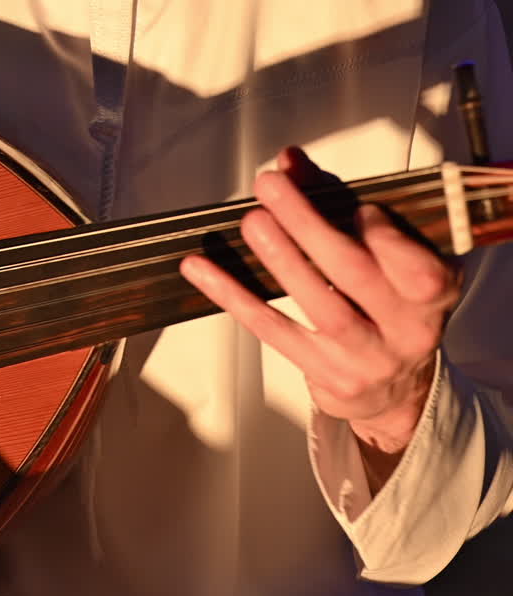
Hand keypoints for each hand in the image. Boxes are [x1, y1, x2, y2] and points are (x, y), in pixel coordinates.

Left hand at [179, 147, 460, 481]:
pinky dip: (235, 296)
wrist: (396, 392)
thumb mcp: (388, 259)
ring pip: (321, 306)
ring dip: (281, 260)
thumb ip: (339, 205)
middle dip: (311, 227)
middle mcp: (408, 329)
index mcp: (434, 293)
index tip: (357, 206)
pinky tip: (202, 270)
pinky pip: (273, 331)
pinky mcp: (326, 375)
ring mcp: (366, 357)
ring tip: (252, 222)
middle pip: (356, 274)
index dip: (385, 238)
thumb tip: (289, 162)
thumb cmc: (388, 309)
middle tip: (273, 189)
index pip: (415, 266)